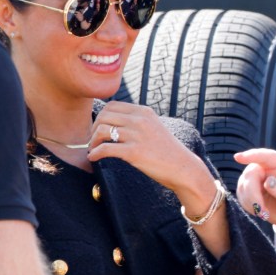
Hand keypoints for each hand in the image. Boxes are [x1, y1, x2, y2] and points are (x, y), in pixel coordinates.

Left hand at [88, 101, 214, 211]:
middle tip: (94, 141)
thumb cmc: (167, 151)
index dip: (101, 117)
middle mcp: (140, 120)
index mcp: (144, 112)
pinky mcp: (134, 152)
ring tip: (94, 150)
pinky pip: (106, 149)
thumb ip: (138, 121)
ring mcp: (137, 135)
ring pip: (101, 130)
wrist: (183, 168)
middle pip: (104, 116)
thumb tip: (116, 122)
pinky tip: (93, 159)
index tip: (99, 129)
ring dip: (93, 141)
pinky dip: (95, 153)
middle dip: (94, 129)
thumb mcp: (154, 127)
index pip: (112, 106)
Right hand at [235, 148, 275, 230]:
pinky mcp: (251, 190)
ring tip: (264, 214)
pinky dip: (248, 205)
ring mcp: (258, 179)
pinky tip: (260, 212)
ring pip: (243, 186)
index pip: (267, 157)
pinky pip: (241, 196)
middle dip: (252, 193)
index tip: (238, 158)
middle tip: (261, 210)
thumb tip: (268, 181)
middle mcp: (268, 169)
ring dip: (251, 202)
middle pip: (251, 174)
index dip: (252, 155)